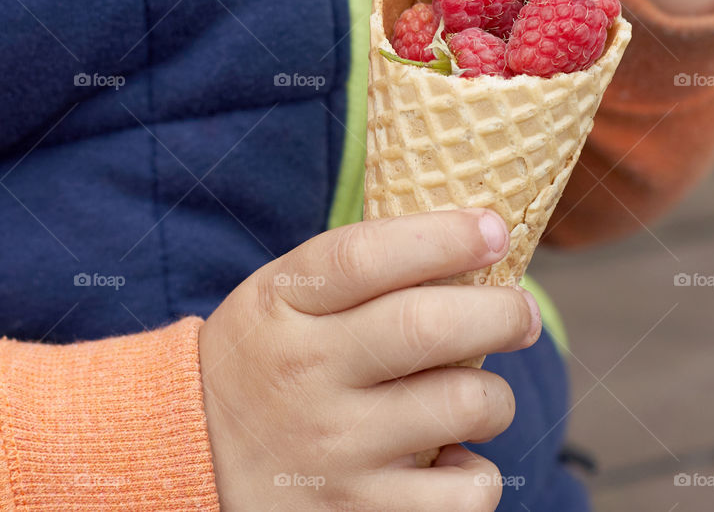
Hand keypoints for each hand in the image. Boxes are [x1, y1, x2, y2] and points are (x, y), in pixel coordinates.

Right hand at [199, 210, 540, 511]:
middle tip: (522, 313)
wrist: (189, 459)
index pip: (368, 255)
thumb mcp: (284, 296)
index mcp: (285, 305)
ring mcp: (332, 450)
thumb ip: (361, 265)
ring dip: (495, 396)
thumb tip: (474, 235)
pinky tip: (450, 459)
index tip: (496, 229)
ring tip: (482, 396)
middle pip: (427, 326)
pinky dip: (477, 473)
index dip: (446, 236)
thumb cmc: (269, 357)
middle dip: (502, 312)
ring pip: (462, 405)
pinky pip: (463, 493)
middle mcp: (305, 374)